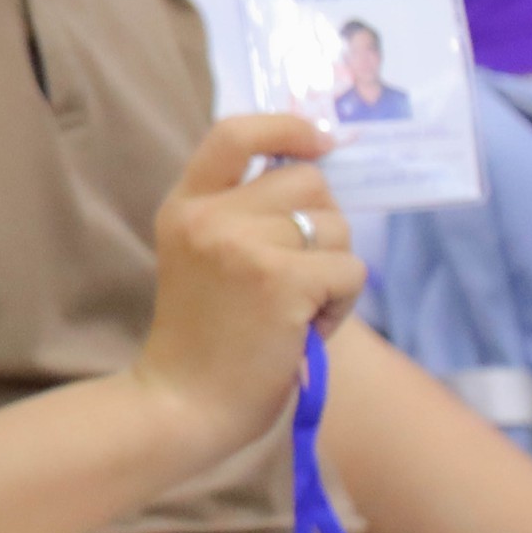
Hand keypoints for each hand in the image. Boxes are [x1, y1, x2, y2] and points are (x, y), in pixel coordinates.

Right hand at [129, 115, 368, 461]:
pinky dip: (342, 303)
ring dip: (334, 271)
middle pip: (309, 181)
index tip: (318, 143)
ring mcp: (244, 245)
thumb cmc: (202, 340)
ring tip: (297, 310)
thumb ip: (241, 214)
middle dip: (323, 225)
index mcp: (185, 205)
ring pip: (337, 227)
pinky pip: (350, 269)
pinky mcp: (282, 281)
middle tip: (300, 275)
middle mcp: (209, 216)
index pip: (234, 134)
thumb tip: (317, 174)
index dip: (285, 127)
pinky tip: (306, 328)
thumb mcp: (201, 257)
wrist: (181, 405)